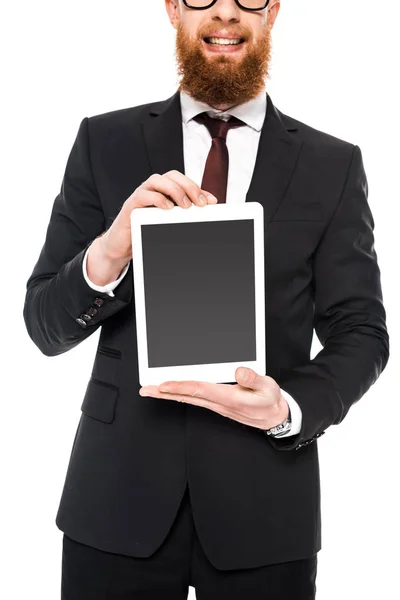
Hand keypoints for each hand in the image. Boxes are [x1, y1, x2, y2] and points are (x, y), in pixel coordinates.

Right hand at [98, 170, 217, 263]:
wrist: (124, 244)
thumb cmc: (147, 229)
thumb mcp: (169, 221)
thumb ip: (184, 213)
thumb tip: (207, 208)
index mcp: (163, 190)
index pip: (182, 180)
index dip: (197, 187)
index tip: (210, 201)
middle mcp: (152, 188)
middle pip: (171, 176)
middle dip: (189, 186)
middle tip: (199, 203)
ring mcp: (140, 194)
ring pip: (156, 180)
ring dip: (174, 190)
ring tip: (185, 205)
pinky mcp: (131, 205)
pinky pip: (142, 195)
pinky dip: (157, 199)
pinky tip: (167, 208)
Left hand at [139, 367, 288, 430]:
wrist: (275, 418)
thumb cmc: (270, 401)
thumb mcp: (268, 388)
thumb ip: (254, 379)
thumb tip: (239, 372)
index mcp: (230, 398)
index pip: (200, 390)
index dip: (181, 386)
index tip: (164, 385)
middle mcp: (219, 403)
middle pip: (187, 396)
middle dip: (165, 393)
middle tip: (146, 390)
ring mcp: (217, 405)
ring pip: (189, 398)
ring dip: (169, 394)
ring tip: (152, 390)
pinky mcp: (217, 404)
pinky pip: (194, 399)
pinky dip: (180, 394)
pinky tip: (173, 392)